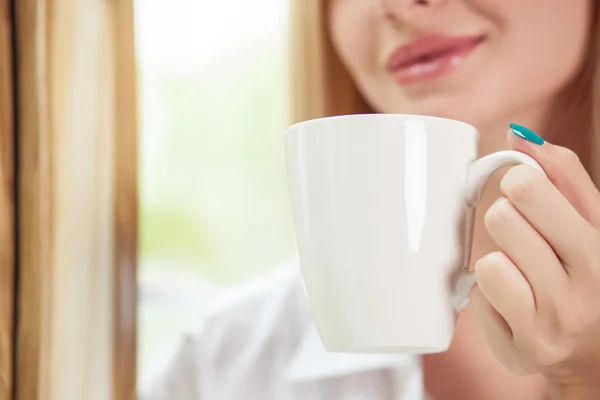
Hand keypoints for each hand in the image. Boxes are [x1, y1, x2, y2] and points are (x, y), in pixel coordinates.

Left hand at [470, 126, 599, 397]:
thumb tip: (519, 136)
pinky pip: (477, 300)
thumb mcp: (595, 224)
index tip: (527, 194)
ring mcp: (547, 331)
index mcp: (599, 254)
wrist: (598, 353)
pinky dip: (489, 296)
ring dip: (497, 261)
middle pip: (501, 219)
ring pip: (487, 264)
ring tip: (521, 272)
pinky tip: (514, 302)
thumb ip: (565, 177)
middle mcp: (577, 296)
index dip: (519, 182)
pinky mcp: (516, 354)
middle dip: (506, 219)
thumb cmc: (590, 275)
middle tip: (523, 235)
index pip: (529, 189)